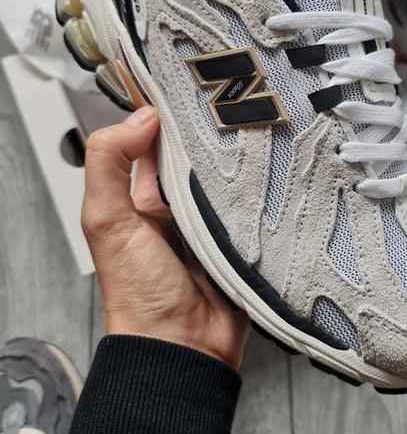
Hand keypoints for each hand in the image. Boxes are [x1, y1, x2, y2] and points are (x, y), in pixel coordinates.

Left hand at [82, 106, 248, 369]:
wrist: (184, 346)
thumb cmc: (140, 294)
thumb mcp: (106, 220)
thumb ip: (109, 164)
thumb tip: (139, 117)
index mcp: (141, 199)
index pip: (152, 143)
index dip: (163, 116)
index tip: (183, 87)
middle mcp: (178, 206)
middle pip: (196, 156)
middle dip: (209, 133)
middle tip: (230, 101)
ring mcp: (213, 221)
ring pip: (228, 176)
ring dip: (238, 160)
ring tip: (257, 128)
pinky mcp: (243, 237)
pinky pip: (254, 205)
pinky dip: (261, 191)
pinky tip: (273, 169)